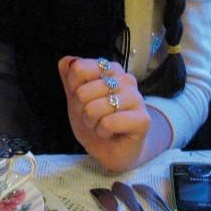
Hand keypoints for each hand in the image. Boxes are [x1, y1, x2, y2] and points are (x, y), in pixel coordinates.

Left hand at [58, 56, 154, 171]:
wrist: (111, 149)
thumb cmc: (95, 121)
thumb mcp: (76, 98)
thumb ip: (70, 77)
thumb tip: (67, 60)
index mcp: (110, 69)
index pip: (79, 68)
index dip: (73, 90)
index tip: (83, 100)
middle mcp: (125, 79)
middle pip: (83, 92)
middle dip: (82, 111)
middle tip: (94, 117)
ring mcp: (136, 97)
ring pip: (94, 108)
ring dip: (92, 123)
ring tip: (102, 125)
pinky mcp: (143, 119)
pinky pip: (108, 122)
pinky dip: (103, 132)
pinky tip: (111, 133)